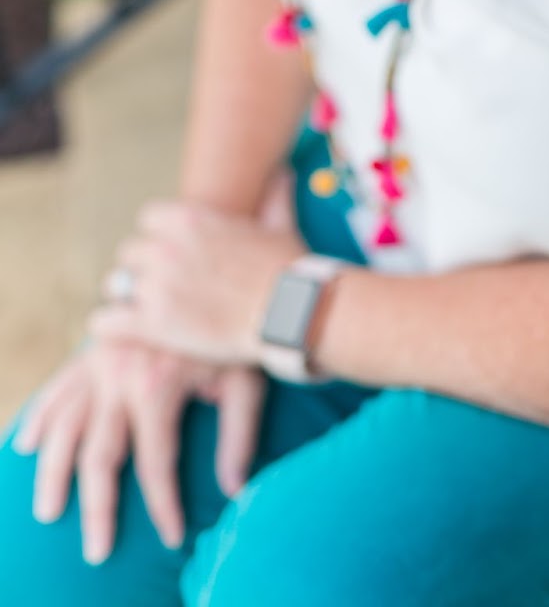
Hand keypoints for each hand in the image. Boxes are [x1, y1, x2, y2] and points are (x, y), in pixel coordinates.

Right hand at [14, 341, 264, 565]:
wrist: (213, 275)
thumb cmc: (233, 333)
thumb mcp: (245, 376)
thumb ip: (239, 433)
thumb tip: (236, 489)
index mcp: (157, 382)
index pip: (156, 463)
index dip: (163, 504)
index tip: (172, 538)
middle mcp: (119, 375)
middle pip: (99, 456)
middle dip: (99, 508)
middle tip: (97, 550)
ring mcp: (98, 362)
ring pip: (64, 427)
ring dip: (53, 472)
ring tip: (49, 512)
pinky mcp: (90, 351)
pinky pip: (57, 388)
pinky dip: (39, 416)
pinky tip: (26, 445)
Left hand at [88, 200, 303, 366]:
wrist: (288, 314)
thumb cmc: (286, 269)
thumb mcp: (280, 223)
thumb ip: (275, 195)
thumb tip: (284, 172)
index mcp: (189, 218)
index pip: (148, 218)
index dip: (158, 236)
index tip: (170, 252)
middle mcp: (165, 247)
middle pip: (129, 252)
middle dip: (142, 268)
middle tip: (157, 285)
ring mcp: (156, 285)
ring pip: (115, 285)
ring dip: (126, 296)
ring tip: (139, 310)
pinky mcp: (151, 323)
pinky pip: (107, 320)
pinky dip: (110, 325)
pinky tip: (120, 329)